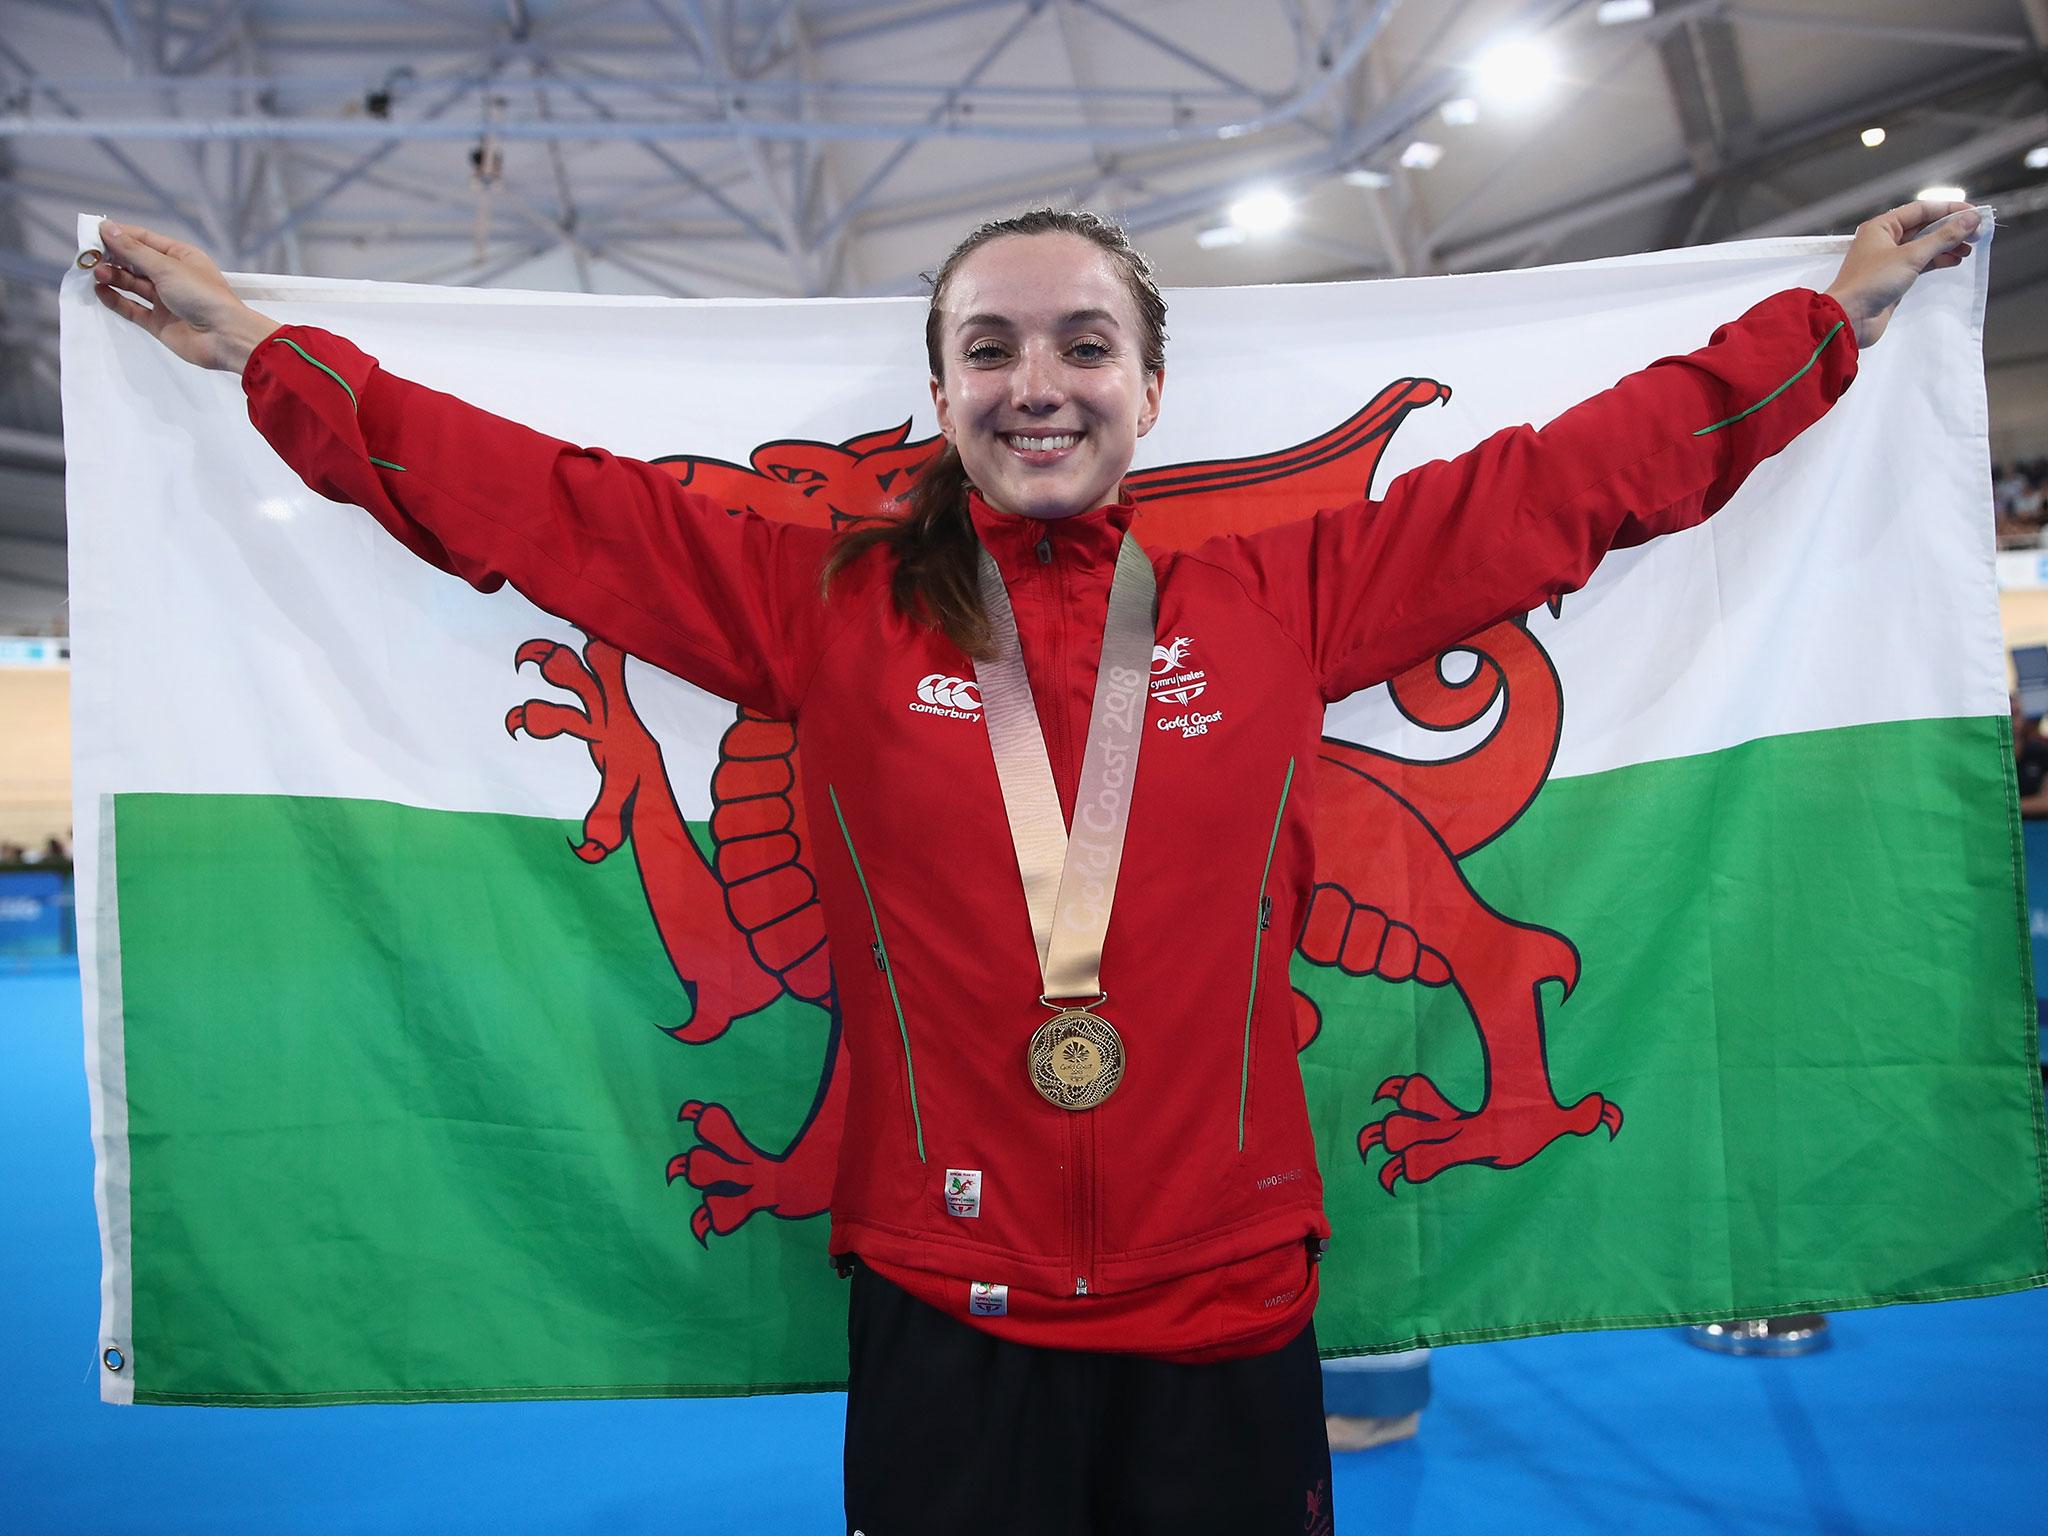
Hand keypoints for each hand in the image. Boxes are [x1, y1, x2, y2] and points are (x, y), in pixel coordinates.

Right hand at [90, 220, 280, 372]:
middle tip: (89, 255)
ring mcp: (166, 300)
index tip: (93, 232)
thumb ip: (133, 251)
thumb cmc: (203, 296)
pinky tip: (100, 290)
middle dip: (113, 257)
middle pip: (136, 262)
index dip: (119, 235)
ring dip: (113, 276)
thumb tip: (107, 228)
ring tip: (96, 272)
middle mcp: (173, 276)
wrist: (225, 338)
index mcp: (181, 257)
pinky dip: (116, 299)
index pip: (144, 240)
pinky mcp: (159, 322)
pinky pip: (132, 308)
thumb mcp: (166, 267)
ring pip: (132, 284)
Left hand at [1822, 199, 1978, 348]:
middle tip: (1976, 233)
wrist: (1850, 319)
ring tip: (1968, 249)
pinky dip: (1938, 260)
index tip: (1974, 213)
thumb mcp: (1911, 256)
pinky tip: (1955, 260)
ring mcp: (1889, 260)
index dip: (1949, 209)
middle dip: (1951, 229)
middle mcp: (1884, 240)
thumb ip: (1943, 237)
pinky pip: (1921, 263)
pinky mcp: (1894, 278)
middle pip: (1925, 227)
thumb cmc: (1872, 283)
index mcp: (1882, 226)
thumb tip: (1970, 220)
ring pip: (1925, 246)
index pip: (1922, 209)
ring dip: (1947, 246)